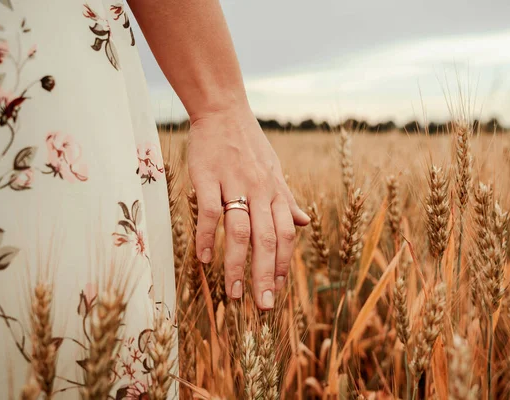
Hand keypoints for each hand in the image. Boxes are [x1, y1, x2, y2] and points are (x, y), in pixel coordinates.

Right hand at [187, 104, 309, 309]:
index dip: (285, 263)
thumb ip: (287, 199)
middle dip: (267, 275)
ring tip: (234, 292)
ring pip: (241, 231)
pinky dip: (208, 238)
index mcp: (276, 192)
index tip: (279, 289)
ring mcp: (235, 184)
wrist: (224, 111)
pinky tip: (204, 259)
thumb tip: (305, 222)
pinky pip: (211, 212)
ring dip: (237, 265)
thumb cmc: (250, 145)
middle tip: (263, 305)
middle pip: (268, 240)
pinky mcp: (208, 177)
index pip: (286, 234)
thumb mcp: (275, 171)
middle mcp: (260, 191)